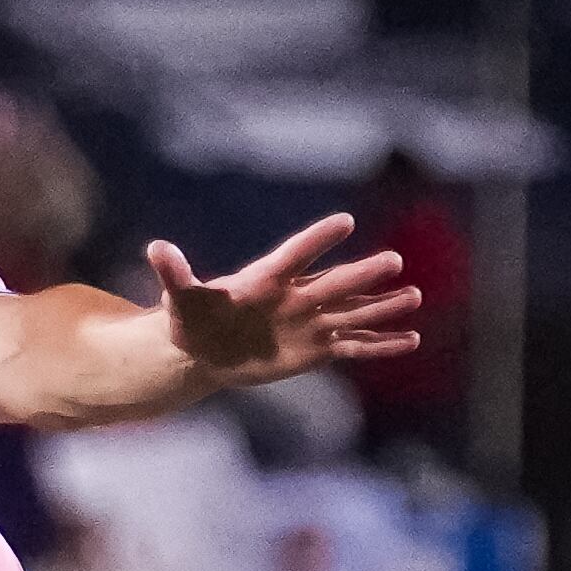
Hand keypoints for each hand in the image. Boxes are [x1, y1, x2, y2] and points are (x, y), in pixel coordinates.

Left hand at [145, 215, 423, 389]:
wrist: (205, 349)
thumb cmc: (192, 317)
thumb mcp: (181, 298)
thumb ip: (175, 274)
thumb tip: (156, 248)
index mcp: (266, 278)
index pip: (295, 254)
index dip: (317, 240)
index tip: (344, 222)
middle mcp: (296, 296)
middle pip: (334, 283)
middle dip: (362, 275)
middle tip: (393, 260)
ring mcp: (310, 322)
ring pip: (352, 312)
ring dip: (382, 307)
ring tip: (415, 296)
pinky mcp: (317, 349)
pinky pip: (354, 346)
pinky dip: (380, 345)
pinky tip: (410, 340)